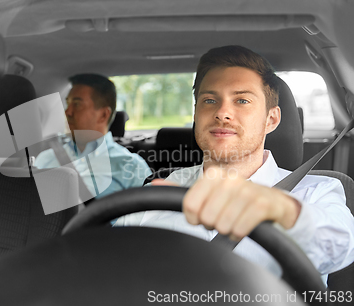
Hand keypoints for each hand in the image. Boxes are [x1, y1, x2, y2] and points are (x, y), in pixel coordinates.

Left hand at [152, 167, 300, 239]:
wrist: (274, 204)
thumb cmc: (236, 201)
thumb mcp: (209, 193)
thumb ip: (180, 190)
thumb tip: (154, 184)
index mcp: (213, 176)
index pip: (189, 205)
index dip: (195, 218)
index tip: (204, 215)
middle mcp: (229, 180)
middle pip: (206, 218)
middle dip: (214, 224)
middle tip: (224, 217)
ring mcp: (247, 191)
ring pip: (222, 225)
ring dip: (228, 230)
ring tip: (235, 221)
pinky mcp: (263, 204)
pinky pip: (240, 228)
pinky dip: (240, 233)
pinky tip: (244, 226)